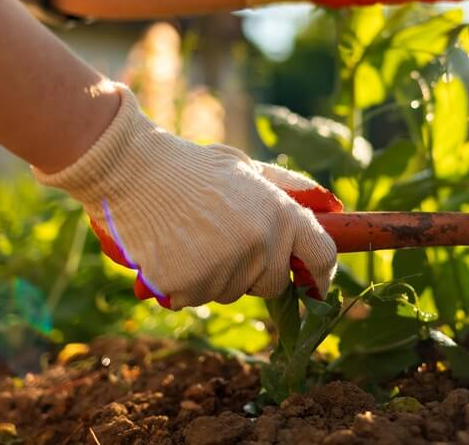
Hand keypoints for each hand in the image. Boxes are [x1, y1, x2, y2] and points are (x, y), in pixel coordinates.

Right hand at [35, 86, 339, 308]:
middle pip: (272, 284)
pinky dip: (182, 284)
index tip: (313, 285)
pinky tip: (170, 251)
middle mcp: (261, 244)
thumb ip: (291, 190)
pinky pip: (194, 299)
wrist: (133, 171)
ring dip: (213, 276)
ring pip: (229, 293)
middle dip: (253, 271)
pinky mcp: (190, 285)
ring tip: (189, 237)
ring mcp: (225, 267)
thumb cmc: (192, 168)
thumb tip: (335, 207)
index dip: (320, 275)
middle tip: (221, 240)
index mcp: (280, 213)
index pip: (322, 256)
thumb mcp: (247, 169)